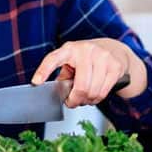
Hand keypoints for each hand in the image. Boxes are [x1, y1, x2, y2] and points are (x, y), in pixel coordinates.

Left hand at [31, 38, 145, 106]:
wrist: (113, 49)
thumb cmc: (86, 58)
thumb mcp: (71, 62)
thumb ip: (63, 76)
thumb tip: (57, 94)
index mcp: (69, 49)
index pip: (53, 59)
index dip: (44, 71)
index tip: (36, 82)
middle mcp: (86, 50)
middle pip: (80, 86)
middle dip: (75, 100)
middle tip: (72, 102)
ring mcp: (103, 57)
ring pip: (93, 92)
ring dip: (86, 101)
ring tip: (84, 98)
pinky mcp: (115, 66)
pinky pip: (103, 92)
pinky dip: (96, 99)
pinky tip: (94, 95)